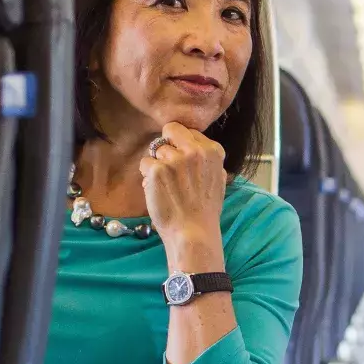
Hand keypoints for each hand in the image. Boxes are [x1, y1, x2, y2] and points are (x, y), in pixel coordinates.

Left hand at [140, 123, 227, 266]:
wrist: (193, 233)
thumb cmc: (205, 211)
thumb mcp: (218, 180)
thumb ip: (208, 160)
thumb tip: (197, 147)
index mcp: (213, 151)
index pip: (189, 131)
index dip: (182, 145)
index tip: (183, 162)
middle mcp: (195, 150)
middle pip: (171, 130)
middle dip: (167, 145)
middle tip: (169, 167)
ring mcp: (175, 159)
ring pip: (155, 149)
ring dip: (157, 165)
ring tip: (166, 185)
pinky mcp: (157, 170)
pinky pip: (145, 163)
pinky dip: (147, 177)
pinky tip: (157, 191)